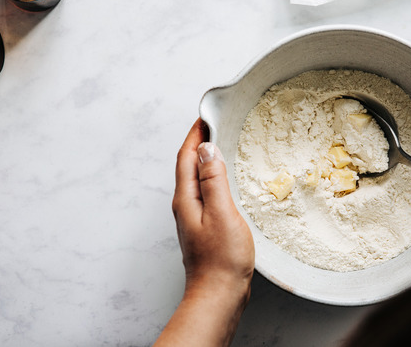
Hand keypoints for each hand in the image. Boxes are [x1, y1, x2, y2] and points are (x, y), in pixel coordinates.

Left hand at [155, 119, 253, 346]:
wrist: (219, 294)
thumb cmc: (222, 259)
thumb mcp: (222, 213)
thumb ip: (213, 180)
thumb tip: (206, 148)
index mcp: (186, 198)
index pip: (185, 157)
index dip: (194, 134)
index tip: (206, 116)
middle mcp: (185, 206)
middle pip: (187, 165)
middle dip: (198, 142)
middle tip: (215, 124)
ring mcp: (193, 217)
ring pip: (196, 179)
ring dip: (205, 159)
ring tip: (221, 145)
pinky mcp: (204, 227)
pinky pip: (205, 192)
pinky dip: (213, 177)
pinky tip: (225, 180)